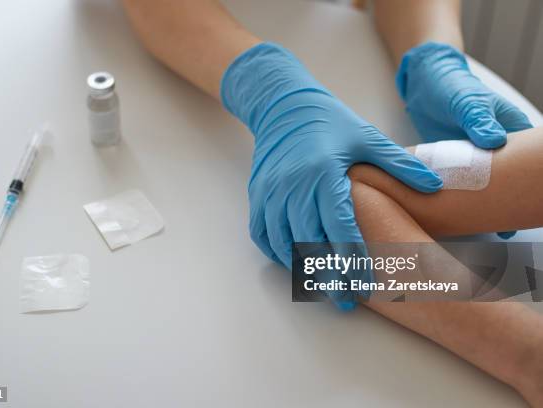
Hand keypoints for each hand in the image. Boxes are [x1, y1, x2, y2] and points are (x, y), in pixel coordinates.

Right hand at [222, 43, 442, 306]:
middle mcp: (293, 186)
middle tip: (345, 302)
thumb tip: (434, 187)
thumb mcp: (367, 138)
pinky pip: (263, 233)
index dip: (351, 259)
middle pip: (309, 243)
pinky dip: (277, 253)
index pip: (339, 227)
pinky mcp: (258, 195)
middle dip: (328, 276)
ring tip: (321, 290)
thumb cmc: (330, 122)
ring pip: (283, 243)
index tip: (364, 284)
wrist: (283, 106)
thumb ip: (399, 165)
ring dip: (301, 270)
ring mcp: (270, 192)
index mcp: (323, 174)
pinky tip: (294, 265)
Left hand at [397, 42, 532, 238]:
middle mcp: (494, 149)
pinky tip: (448, 214)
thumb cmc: (454, 87)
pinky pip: (454, 184)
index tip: (527, 209)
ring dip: (476, 205)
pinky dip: (452, 197)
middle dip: (503, 205)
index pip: (526, 163)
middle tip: (503, 229)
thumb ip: (479, 121)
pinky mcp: (451, 163)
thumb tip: (494, 141)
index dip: (527, 186)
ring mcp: (472, 158)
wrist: (426, 84)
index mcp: (509, 133)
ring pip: (480, 187)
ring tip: (477, 228)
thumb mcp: (468, 102)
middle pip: (505, 181)